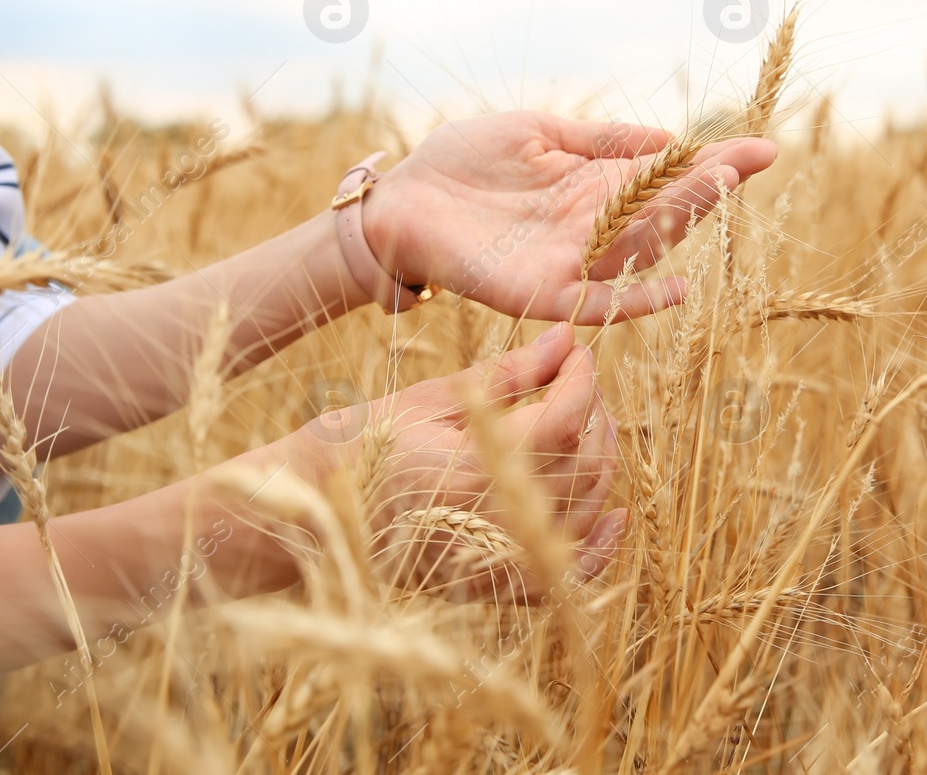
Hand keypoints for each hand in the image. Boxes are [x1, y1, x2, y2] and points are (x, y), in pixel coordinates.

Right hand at [287, 323, 622, 600]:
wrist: (312, 517)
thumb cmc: (362, 447)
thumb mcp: (430, 398)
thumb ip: (506, 373)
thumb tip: (565, 337)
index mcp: (476, 466)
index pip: (566, 417)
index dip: (583, 379)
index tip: (578, 353)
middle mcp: (497, 520)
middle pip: (587, 463)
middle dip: (596, 414)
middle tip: (579, 383)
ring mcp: (499, 560)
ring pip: (586, 509)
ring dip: (601, 463)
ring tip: (591, 426)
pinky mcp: (494, 588)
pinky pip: (567, 573)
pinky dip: (599, 546)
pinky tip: (614, 515)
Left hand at [362, 111, 775, 322]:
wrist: (400, 202)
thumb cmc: (460, 163)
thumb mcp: (535, 131)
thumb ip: (598, 138)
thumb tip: (667, 137)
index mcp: (593, 184)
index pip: (666, 175)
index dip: (712, 163)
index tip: (761, 147)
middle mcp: (593, 226)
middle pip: (665, 208)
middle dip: (710, 185)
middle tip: (753, 158)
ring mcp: (572, 260)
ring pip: (642, 246)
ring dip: (684, 221)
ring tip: (724, 188)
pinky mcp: (542, 290)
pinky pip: (599, 304)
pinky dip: (637, 301)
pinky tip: (678, 289)